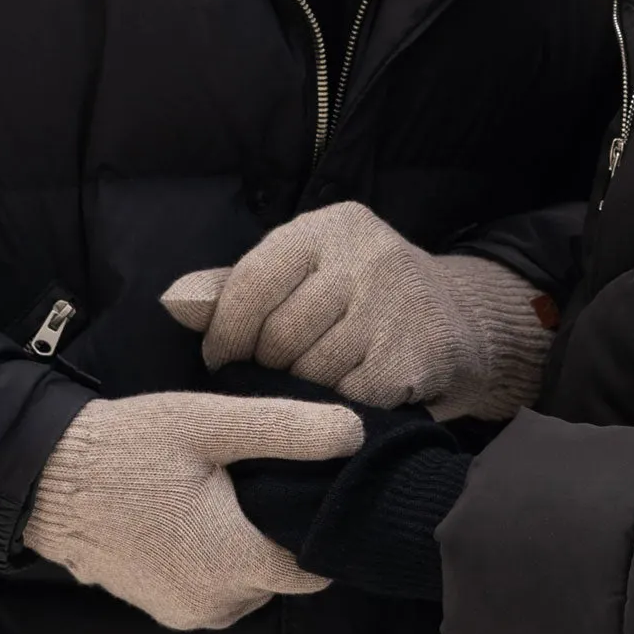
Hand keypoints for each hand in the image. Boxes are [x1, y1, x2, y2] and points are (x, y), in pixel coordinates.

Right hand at [23, 392, 360, 629]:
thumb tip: (355, 434)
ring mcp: (187, 612)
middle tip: (263, 477)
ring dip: (249, 546)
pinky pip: (215, 588)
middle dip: (282, 530)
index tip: (315, 489)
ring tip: (230, 491)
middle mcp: (217, 603)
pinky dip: (218, 558)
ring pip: (250, 583)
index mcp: (236, 562)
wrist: (48, 482)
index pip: (316, 567)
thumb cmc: (131, 448)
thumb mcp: (212, 424)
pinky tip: (201, 513)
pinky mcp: (164, 610)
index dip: (323, 527)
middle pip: (283, 573)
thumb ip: (288, 430)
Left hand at [161, 201, 554, 420]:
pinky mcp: (417, 350)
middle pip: (279, 333)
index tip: (220, 361)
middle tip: (279, 375)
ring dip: (305, 390)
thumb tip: (173, 302)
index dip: (225, 331)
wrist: (460, 321)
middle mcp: (366, 253)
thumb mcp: (307, 272)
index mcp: (329, 225)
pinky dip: (342, 407)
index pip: (253, 281)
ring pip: (312, 370)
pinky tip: (354, 395)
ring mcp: (396, 301)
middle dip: (268, 365)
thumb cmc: (361, 298)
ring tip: (320, 382)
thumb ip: (240, 287)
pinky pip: (349, 397)